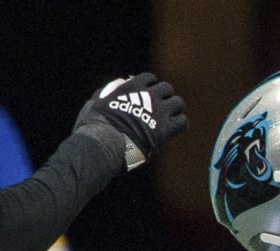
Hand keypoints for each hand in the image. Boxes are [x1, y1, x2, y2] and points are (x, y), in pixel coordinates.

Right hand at [73, 73, 187, 170]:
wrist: (105, 143)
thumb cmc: (96, 125)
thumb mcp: (98, 101)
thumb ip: (111, 90)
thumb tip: (122, 82)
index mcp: (133, 86)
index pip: (150, 78)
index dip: (150, 86)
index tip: (148, 95)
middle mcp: (149, 95)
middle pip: (167, 89)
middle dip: (164, 97)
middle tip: (161, 109)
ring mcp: (160, 111)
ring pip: (178, 103)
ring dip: (175, 110)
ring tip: (169, 120)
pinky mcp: (166, 129)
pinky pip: (183, 122)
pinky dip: (180, 125)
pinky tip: (173, 131)